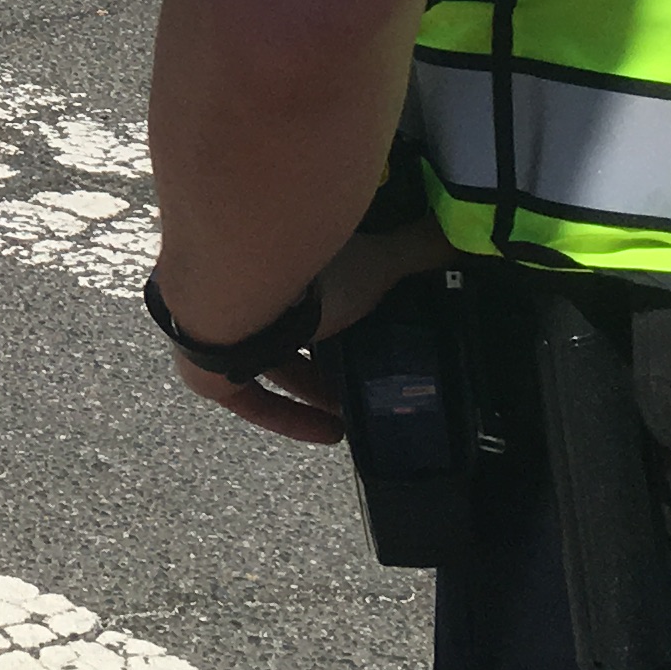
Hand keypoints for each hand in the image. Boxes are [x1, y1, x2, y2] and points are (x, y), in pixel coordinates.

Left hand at [169, 221, 458, 446]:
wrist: (235, 291)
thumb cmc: (307, 273)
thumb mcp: (377, 263)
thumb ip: (419, 249)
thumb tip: (466, 237)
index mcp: (277, 260)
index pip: (308, 286)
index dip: (339, 310)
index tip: (372, 330)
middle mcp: (242, 290)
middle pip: (288, 328)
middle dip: (326, 356)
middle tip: (368, 379)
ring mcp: (216, 330)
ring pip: (269, 361)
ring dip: (311, 387)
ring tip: (354, 410)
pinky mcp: (204, 371)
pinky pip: (251, 400)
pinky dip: (288, 418)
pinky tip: (329, 432)